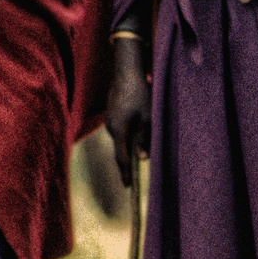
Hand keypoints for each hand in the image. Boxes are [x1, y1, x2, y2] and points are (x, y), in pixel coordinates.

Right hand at [105, 37, 150, 186]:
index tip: (127, 187)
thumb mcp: (149, 118)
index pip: (122, 158)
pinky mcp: (111, 112)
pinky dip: (127, 134)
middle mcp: (111, 127)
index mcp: (119, 130)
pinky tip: (136, 131)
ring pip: (121, 138)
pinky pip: (120, 129)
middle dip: (128, 162)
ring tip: (138, 155)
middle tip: (133, 178)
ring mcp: (109, 119)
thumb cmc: (141, 94)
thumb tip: (143, 159)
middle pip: (120, 149)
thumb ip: (145, 139)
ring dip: (129, 146)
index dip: (125, 173)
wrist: (127, 72)